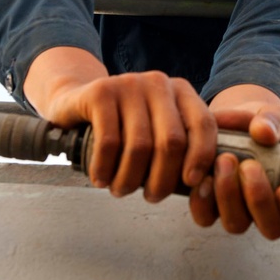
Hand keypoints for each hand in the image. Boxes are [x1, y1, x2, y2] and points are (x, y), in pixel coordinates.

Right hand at [23, 47, 216, 199]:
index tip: (190, 182)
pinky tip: (101, 179)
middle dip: (162, 178)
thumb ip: (180, 145)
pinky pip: (109, 141)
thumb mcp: (157, 126)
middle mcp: (158, 83)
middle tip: (151, 196)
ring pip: (140, 146)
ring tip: (121, 190)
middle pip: (172, 141)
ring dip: (130, 179)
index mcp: (180, 91)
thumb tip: (202, 182)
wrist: (76, 99)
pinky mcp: (101, 92)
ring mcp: (129, 84)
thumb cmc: (123, 124)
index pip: (203, 124)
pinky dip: (105, 168)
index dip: (201, 156)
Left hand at [188, 85, 279, 240]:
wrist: (230, 122)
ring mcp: (239, 212)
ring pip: (236, 224)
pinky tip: (203, 175)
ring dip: (229, 196)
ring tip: (224, 159)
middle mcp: (268, 211)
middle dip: (259, 200)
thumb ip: (273, 122)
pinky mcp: (211, 208)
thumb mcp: (273, 117)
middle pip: (271, 228)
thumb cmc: (260, 125)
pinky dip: (202, 199)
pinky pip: (206, 217)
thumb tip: (263, 131)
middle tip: (249, 166)